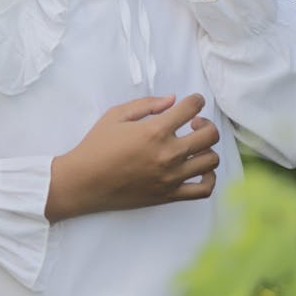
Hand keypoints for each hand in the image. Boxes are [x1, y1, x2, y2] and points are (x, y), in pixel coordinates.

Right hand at [45, 93, 219, 222]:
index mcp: (155, 130)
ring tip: (193, 146)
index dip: (196, 100)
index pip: (192, 108)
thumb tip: (173, 100)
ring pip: (211, 160)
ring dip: (207, 148)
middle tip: (192, 124)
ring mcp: (171, 177)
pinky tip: (199, 168)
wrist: (84, 182)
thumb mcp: (116, 115)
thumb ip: (147, 104)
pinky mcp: (169, 195)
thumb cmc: (97, 145)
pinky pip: (204, 190)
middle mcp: (168, 154)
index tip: (192, 102)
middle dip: (205, 123)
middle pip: (209, 134)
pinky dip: (209, 178)